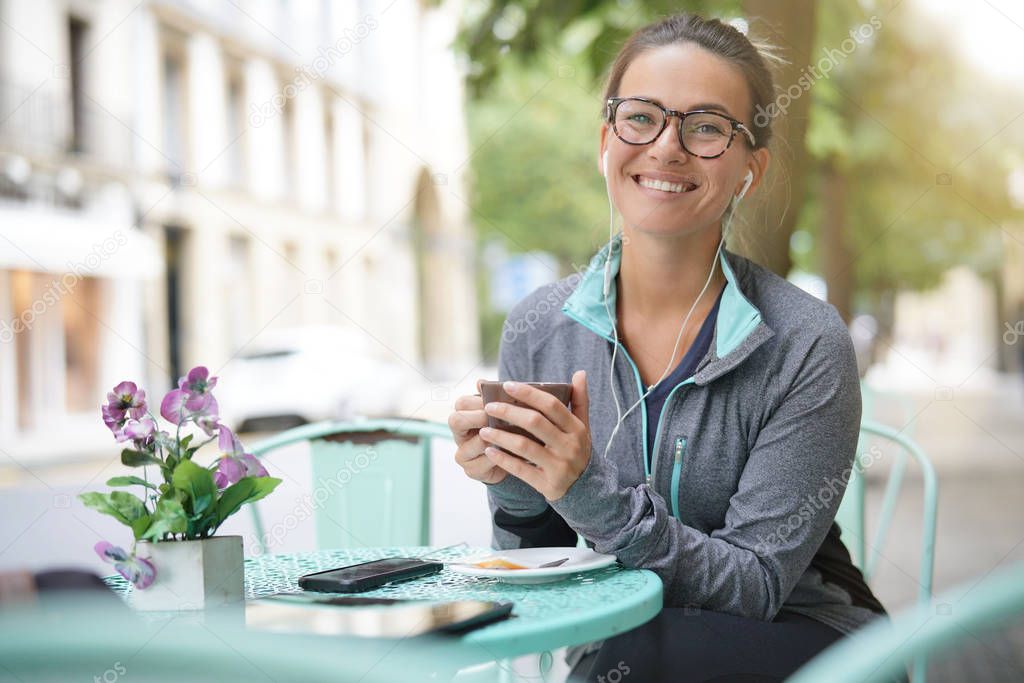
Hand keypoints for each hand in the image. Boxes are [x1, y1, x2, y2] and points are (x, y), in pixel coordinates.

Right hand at [448, 382, 507, 484]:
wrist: (513, 460)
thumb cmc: (507, 430)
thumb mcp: (503, 414)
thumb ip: (495, 398)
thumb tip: (480, 382)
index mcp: (465, 416)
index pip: (461, 403)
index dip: (477, 402)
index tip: (496, 403)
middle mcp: (459, 434)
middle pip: (455, 420)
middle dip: (478, 418)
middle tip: (496, 418)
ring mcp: (463, 454)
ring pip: (472, 443)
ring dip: (493, 439)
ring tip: (511, 435)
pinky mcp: (471, 471)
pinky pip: (483, 462)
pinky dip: (500, 457)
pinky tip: (513, 453)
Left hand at [479, 370, 591, 500]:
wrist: (586, 490)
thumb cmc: (578, 450)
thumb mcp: (583, 427)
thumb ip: (580, 400)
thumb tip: (580, 372)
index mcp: (577, 428)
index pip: (551, 405)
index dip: (528, 393)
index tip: (507, 385)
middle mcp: (570, 446)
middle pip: (535, 422)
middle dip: (509, 412)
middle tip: (489, 406)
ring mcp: (559, 466)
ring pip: (524, 446)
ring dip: (501, 436)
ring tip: (484, 430)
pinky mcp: (547, 484)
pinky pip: (521, 470)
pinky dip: (503, 460)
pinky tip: (489, 451)